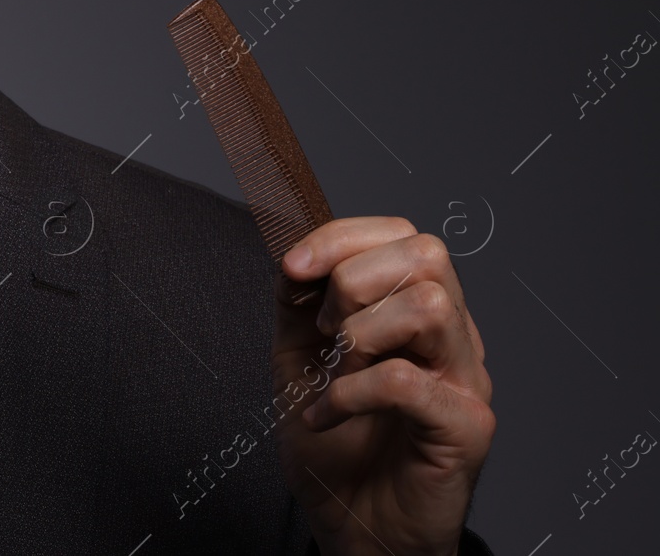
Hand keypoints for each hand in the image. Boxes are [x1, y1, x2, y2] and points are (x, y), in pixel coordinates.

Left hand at [272, 217, 493, 555]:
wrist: (355, 529)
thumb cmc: (335, 447)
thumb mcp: (299, 358)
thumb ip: (299, 303)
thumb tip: (294, 254)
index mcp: (416, 311)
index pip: (401, 235)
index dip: (341, 238)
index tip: (293, 268)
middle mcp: (451, 338)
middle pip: (426, 255)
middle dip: (354, 280)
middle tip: (325, 332)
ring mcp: (465, 379)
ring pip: (429, 305)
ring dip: (359, 335)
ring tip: (333, 374)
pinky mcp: (466, 427)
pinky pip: (406, 380)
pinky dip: (350, 393)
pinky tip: (328, 415)